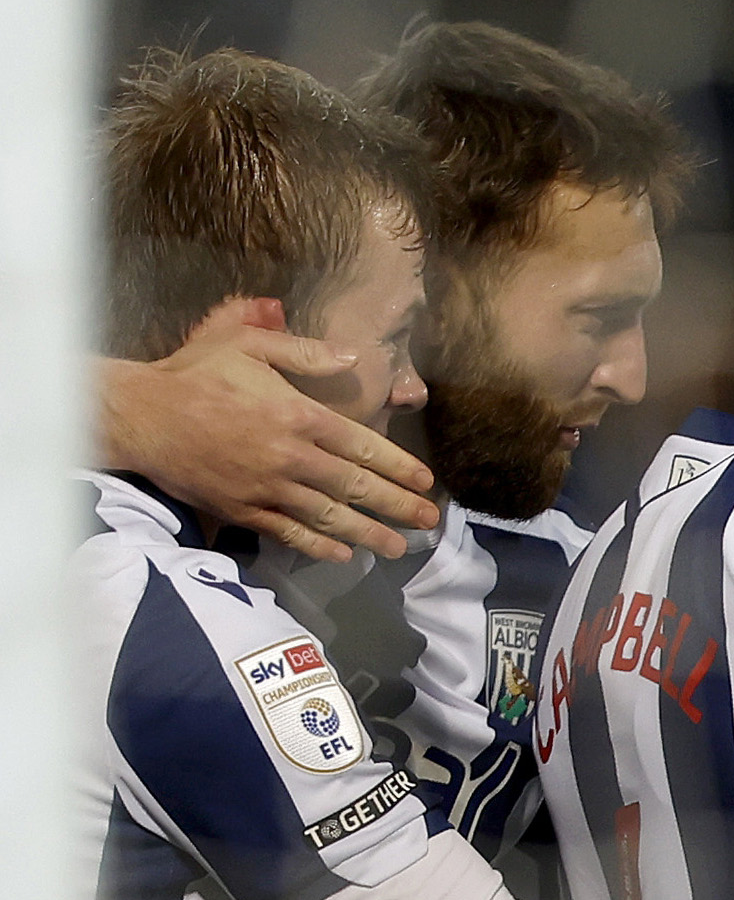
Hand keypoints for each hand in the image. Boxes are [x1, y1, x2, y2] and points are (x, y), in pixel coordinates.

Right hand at [98, 299, 438, 560]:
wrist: (139, 414)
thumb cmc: (194, 374)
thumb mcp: (248, 344)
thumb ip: (303, 351)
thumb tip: (352, 356)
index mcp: (298, 415)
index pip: (363, 446)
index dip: (398, 467)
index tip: (425, 482)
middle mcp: (290, 457)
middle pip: (356, 487)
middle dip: (397, 507)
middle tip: (429, 523)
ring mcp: (267, 488)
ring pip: (328, 517)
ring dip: (367, 534)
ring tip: (397, 548)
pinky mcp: (242, 509)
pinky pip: (288, 533)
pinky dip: (317, 547)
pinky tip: (342, 555)